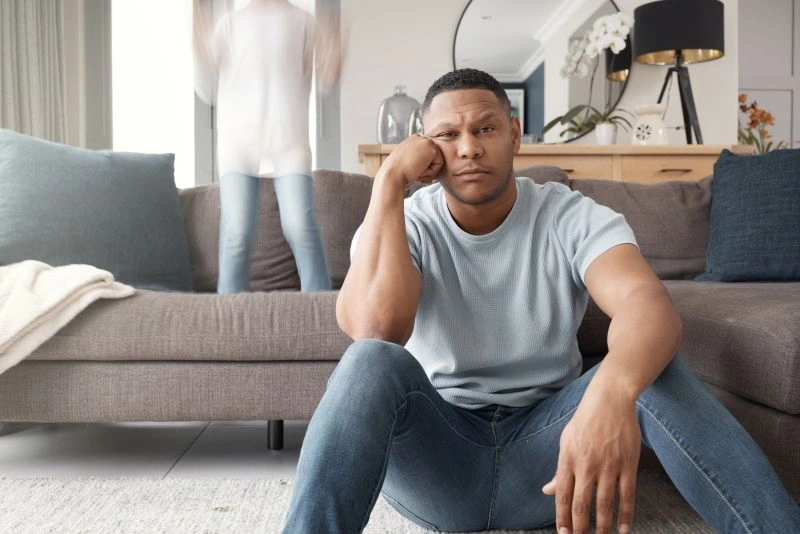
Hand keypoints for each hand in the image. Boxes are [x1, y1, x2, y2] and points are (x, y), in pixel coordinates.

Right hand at [379, 134, 443, 185]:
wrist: (393, 174)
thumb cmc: (397, 172)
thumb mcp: (407, 162)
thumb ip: (418, 159)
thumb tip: (430, 170)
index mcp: (412, 139)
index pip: (427, 152)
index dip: (424, 165)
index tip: (413, 170)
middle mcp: (420, 137)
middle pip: (434, 157)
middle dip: (426, 168)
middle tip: (414, 172)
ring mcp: (426, 141)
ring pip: (437, 161)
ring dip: (428, 171)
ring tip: (415, 171)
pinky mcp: (432, 148)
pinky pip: (439, 164)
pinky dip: (431, 172)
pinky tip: (419, 170)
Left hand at [542, 383, 640, 533]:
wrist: (609, 400)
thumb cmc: (585, 421)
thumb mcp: (565, 442)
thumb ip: (559, 470)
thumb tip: (548, 491)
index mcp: (568, 460)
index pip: (563, 497)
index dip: (562, 519)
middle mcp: (586, 465)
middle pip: (582, 505)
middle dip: (580, 529)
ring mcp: (608, 466)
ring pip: (605, 505)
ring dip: (603, 528)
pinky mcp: (627, 465)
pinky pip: (627, 496)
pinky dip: (626, 516)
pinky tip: (623, 529)